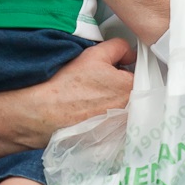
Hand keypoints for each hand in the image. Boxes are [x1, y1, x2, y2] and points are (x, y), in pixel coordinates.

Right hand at [19, 38, 135, 148]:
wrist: (45, 112)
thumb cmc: (68, 84)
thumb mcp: (95, 54)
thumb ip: (119, 48)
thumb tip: (129, 53)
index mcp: (130, 87)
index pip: (139, 73)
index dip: (125, 67)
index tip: (113, 67)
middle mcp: (129, 109)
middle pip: (132, 91)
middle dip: (120, 84)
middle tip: (98, 81)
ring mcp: (119, 125)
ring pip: (123, 107)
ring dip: (113, 101)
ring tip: (91, 96)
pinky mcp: (107, 137)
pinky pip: (112, 122)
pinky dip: (105, 116)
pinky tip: (89, 110)